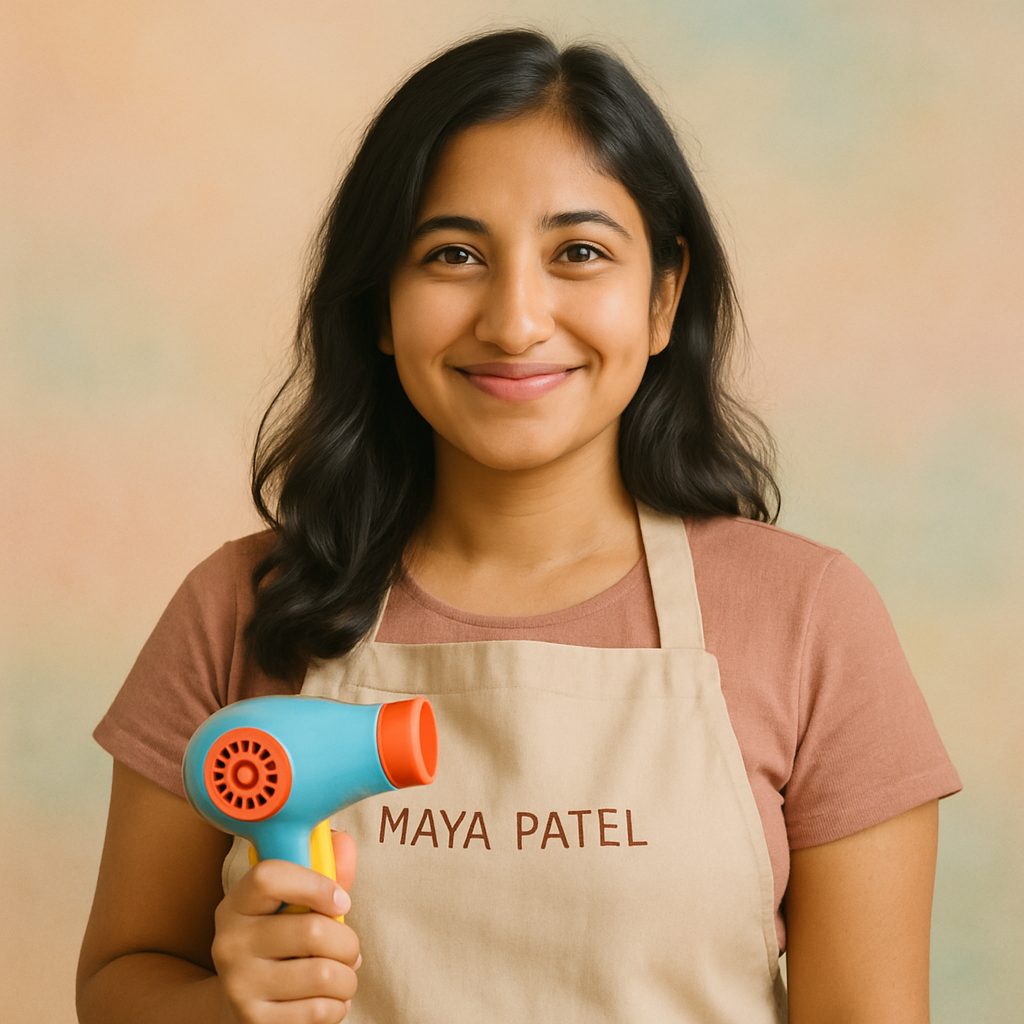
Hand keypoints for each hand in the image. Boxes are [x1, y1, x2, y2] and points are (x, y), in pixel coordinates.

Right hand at [212, 831, 360, 1023]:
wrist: (243, 998)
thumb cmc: (281, 938)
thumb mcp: (293, 902)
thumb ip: (322, 869)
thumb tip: (344, 843)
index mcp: (238, 903)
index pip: (269, 878)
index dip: (315, 884)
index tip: (341, 900)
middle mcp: (230, 942)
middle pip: (312, 931)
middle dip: (348, 941)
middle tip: (348, 948)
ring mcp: (239, 985)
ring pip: (323, 974)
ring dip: (348, 976)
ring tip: (342, 974)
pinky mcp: (254, 1021)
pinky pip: (318, 1011)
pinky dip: (338, 1006)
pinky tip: (329, 999)